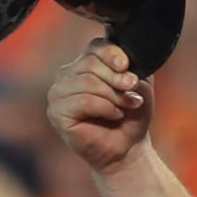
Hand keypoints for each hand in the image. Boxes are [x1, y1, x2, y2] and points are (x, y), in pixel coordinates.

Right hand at [48, 41, 151, 173]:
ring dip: (113, 96)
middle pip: (90, 64)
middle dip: (117, 80)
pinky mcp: (56, 113)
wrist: (128, 149)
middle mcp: (66, 75)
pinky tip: (115, 115)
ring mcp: (57, 94)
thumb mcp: (139, 85)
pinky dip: (105, 108)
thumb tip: (123, 59)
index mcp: (84, 64)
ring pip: (87, 82)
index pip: (95, 47)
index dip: (113, 55)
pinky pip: (83, 101)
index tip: (129, 70)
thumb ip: (132, 65)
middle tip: (132, 96)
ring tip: (125, 108)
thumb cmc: (131, 117)